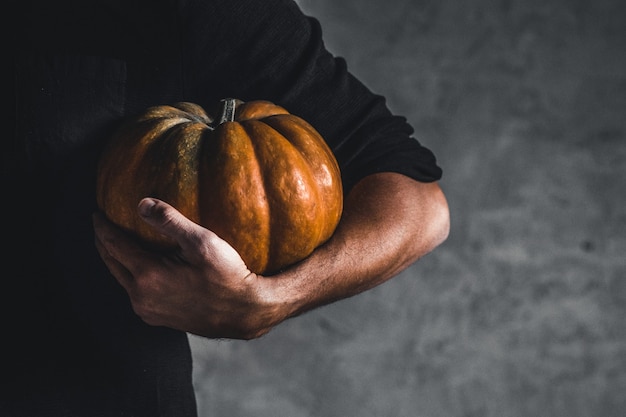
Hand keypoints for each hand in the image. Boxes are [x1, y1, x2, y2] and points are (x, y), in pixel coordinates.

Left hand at [93, 198, 283, 338]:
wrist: (244, 312)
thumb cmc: (228, 276)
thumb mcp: (202, 242)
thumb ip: (170, 221)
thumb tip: (142, 204)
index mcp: (147, 275)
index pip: (113, 245)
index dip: (103, 227)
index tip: (97, 213)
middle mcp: (141, 296)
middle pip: (111, 264)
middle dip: (104, 243)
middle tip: (101, 226)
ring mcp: (148, 311)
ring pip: (122, 279)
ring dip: (117, 260)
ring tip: (118, 243)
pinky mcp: (158, 318)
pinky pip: (135, 292)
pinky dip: (131, 274)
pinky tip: (141, 266)